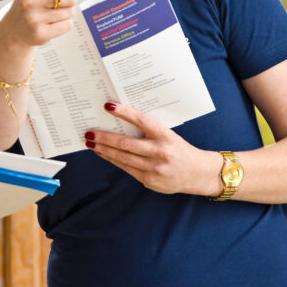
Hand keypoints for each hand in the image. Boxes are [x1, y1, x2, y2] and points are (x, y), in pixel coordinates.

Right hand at [0, 0, 94, 50]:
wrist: (13, 29)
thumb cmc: (33, 4)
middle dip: (68, 1)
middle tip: (52, 5)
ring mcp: (34, 17)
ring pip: (70, 12)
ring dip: (65, 14)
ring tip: (48, 16)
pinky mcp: (40, 33)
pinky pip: (67, 26)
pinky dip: (63, 25)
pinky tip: (49, 25)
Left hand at [85, 102, 217, 195]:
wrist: (198, 173)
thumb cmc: (179, 149)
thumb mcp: (168, 135)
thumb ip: (149, 130)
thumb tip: (120, 121)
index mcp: (166, 136)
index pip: (142, 121)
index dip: (124, 113)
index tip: (108, 106)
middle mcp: (160, 152)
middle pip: (126, 143)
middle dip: (104, 138)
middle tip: (89, 132)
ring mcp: (154, 168)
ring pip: (122, 158)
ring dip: (104, 149)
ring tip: (91, 142)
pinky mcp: (149, 181)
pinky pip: (126, 168)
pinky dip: (112, 159)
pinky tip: (103, 153)